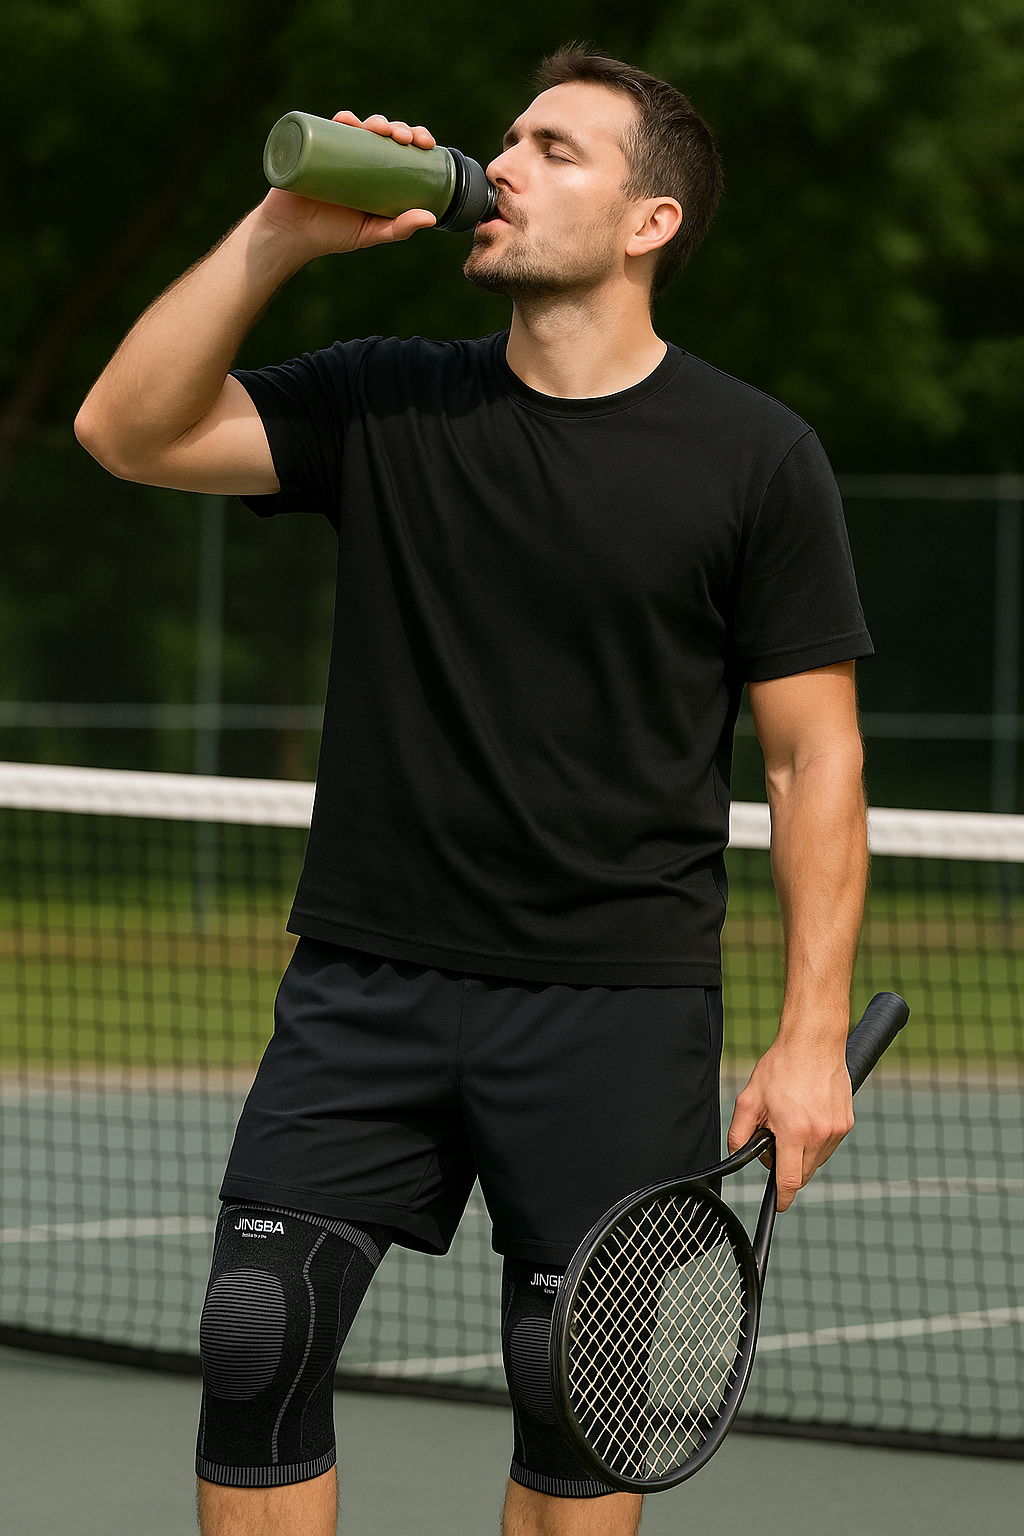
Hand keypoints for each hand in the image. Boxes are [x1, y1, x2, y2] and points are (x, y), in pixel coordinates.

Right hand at [256, 109, 437, 259]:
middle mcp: (356, 156)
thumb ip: (398, 228)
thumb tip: (431, 217)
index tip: (426, 143)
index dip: (415, 137)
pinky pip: (324, 127)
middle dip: (398, 127)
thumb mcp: (370, 233)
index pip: (399, 147)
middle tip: (405, 138)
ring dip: (373, 121)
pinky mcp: (311, 148)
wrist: (290, 235)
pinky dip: (338, 121)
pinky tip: (348, 121)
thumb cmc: (332, 234)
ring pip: (358, 126)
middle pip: (382, 133)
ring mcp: (334, 149)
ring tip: (381, 131)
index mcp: (374, 171)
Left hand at [727, 1030, 853, 1210]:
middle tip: (774, 1141)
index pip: (790, 1180)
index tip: (779, 1204)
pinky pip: (828, 1145)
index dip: (782, 1197)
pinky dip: (815, 1141)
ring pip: (816, 1160)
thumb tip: (738, 1156)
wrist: (814, 1042)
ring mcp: (836, 1130)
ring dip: (802, 1155)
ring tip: (790, 1123)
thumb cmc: (781, 1067)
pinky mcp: (846, 1122)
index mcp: (794, 1131)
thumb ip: (739, 1133)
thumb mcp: (749, 1099)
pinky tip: (805, 1118)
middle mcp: (819, 1134)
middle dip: (787, 1169)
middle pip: (803, 1173)